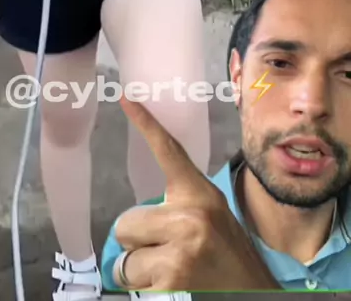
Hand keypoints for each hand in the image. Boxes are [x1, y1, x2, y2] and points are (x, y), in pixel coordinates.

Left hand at [113, 96, 279, 291]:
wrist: (255, 294)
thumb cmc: (228, 258)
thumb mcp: (213, 218)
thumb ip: (181, 206)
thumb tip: (137, 216)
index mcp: (200, 195)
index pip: (168, 152)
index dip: (145, 124)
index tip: (126, 99)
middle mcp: (190, 216)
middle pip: (126, 223)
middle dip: (138, 243)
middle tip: (165, 253)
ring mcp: (180, 248)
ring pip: (125, 257)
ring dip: (139, 269)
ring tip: (170, 272)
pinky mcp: (171, 278)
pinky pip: (132, 281)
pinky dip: (145, 290)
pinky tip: (171, 288)